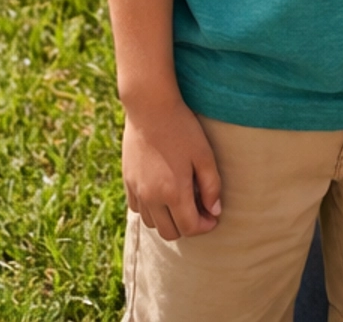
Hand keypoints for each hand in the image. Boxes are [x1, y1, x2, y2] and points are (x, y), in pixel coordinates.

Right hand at [123, 96, 222, 239]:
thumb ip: (212, 186)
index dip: (204, 226)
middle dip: (187, 227)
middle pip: (170, 233)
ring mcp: (137, 191)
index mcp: (174, 193)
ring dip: (168, 220)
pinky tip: (162, 193)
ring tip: (181, 201)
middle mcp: (152, 198)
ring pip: (153, 224)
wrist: (150, 108)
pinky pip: (138, 209)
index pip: (189, 228)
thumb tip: (214, 211)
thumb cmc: (182, 128)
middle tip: (199, 210)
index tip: (212, 217)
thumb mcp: (204, 154)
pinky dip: (151, 210)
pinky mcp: (128, 182)